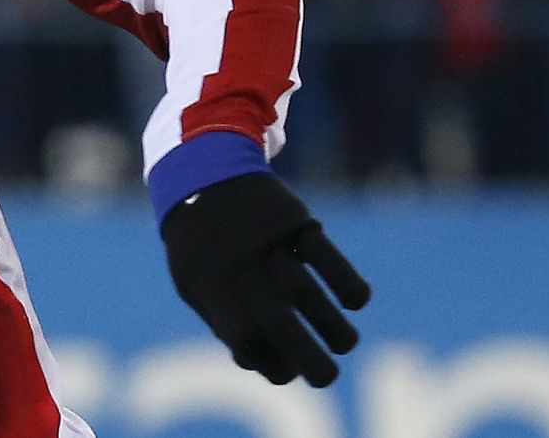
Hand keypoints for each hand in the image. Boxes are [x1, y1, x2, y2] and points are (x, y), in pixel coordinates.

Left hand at [161, 171, 369, 386]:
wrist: (202, 169)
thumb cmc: (198, 240)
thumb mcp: (191, 280)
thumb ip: (220, 321)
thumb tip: (255, 365)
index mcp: (208, 282)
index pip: (243, 335)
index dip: (269, 362)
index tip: (288, 373)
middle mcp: (237, 261)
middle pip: (277, 320)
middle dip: (308, 358)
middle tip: (328, 379)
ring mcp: (267, 237)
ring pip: (305, 289)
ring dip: (331, 324)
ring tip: (345, 345)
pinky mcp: (293, 216)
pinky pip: (323, 252)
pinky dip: (345, 279)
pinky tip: (357, 302)